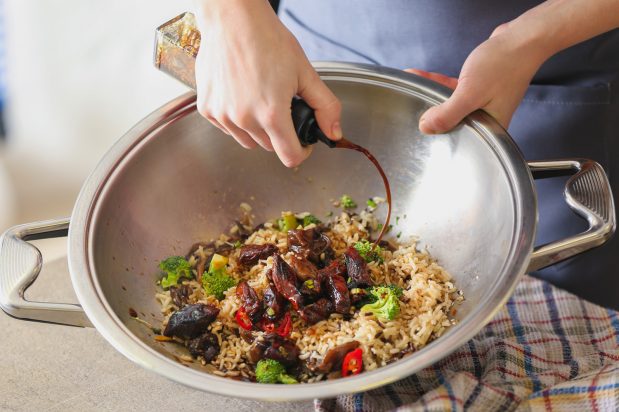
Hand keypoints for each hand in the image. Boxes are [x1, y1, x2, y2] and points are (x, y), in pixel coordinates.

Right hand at [194, 0, 341, 166]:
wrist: (232, 20)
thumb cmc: (267, 40)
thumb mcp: (305, 72)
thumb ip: (325, 106)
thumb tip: (334, 132)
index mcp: (271, 113)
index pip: (289, 157)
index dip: (301, 152)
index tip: (303, 143)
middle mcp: (244, 118)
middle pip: (269, 147)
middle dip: (280, 134)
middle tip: (282, 107)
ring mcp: (223, 115)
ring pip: (248, 140)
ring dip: (258, 129)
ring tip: (261, 99)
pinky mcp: (207, 109)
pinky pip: (227, 128)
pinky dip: (237, 120)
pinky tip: (242, 96)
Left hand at [409, 23, 548, 133]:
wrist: (523, 38)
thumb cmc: (503, 65)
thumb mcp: (470, 93)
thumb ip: (448, 113)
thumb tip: (426, 128)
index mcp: (489, 128)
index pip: (457, 137)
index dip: (437, 133)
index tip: (417, 125)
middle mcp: (486, 118)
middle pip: (451, 122)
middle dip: (429, 113)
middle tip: (408, 107)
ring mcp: (482, 103)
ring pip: (449, 104)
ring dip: (430, 95)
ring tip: (411, 86)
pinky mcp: (478, 88)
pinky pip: (453, 90)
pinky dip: (438, 84)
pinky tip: (422, 77)